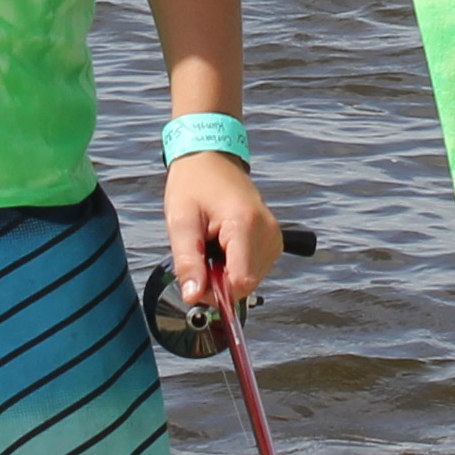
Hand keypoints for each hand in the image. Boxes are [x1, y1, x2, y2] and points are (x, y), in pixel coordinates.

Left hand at [165, 152, 280, 310]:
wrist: (210, 158)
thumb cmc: (194, 183)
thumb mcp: (180, 222)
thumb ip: (187, 262)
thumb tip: (192, 296)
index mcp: (245, 224)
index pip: (241, 282)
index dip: (216, 292)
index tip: (196, 281)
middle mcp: (267, 230)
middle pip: (246, 283)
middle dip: (219, 282)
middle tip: (199, 258)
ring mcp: (273, 235)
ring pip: (251, 279)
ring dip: (226, 274)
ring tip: (211, 247)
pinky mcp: (273, 238)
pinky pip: (255, 268)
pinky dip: (235, 266)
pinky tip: (223, 247)